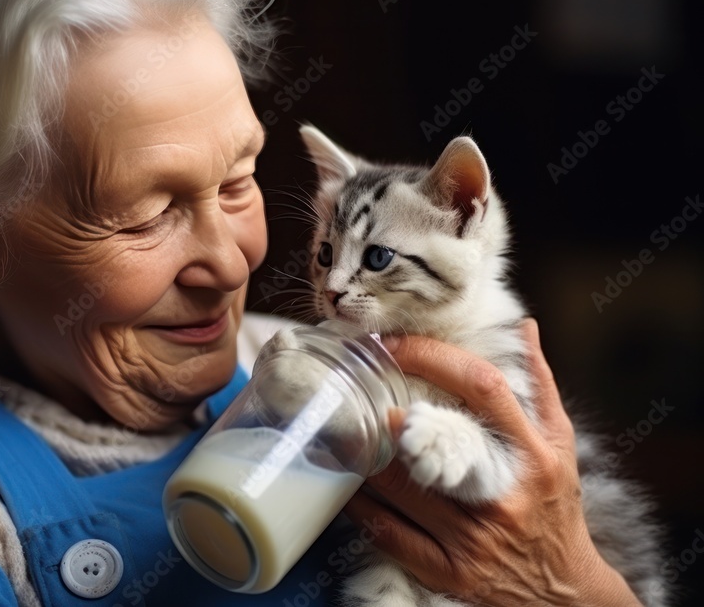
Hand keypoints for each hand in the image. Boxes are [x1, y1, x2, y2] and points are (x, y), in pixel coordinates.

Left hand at [344, 319, 641, 605]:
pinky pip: (389, 534)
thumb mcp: (561, 445)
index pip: (482, 387)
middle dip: (386, 410)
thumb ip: (541, 385)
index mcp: (534, 455)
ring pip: (400, 487)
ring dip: (364, 455)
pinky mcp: (450, 573)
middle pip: (431, 440)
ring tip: (343, 428)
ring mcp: (475, 538)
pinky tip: (347, 486)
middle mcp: (504, 496)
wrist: (564, 592)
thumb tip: (523, 327)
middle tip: (353, 386)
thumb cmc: (556, 506)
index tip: (393, 344)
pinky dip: (362, 507)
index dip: (432, 357)